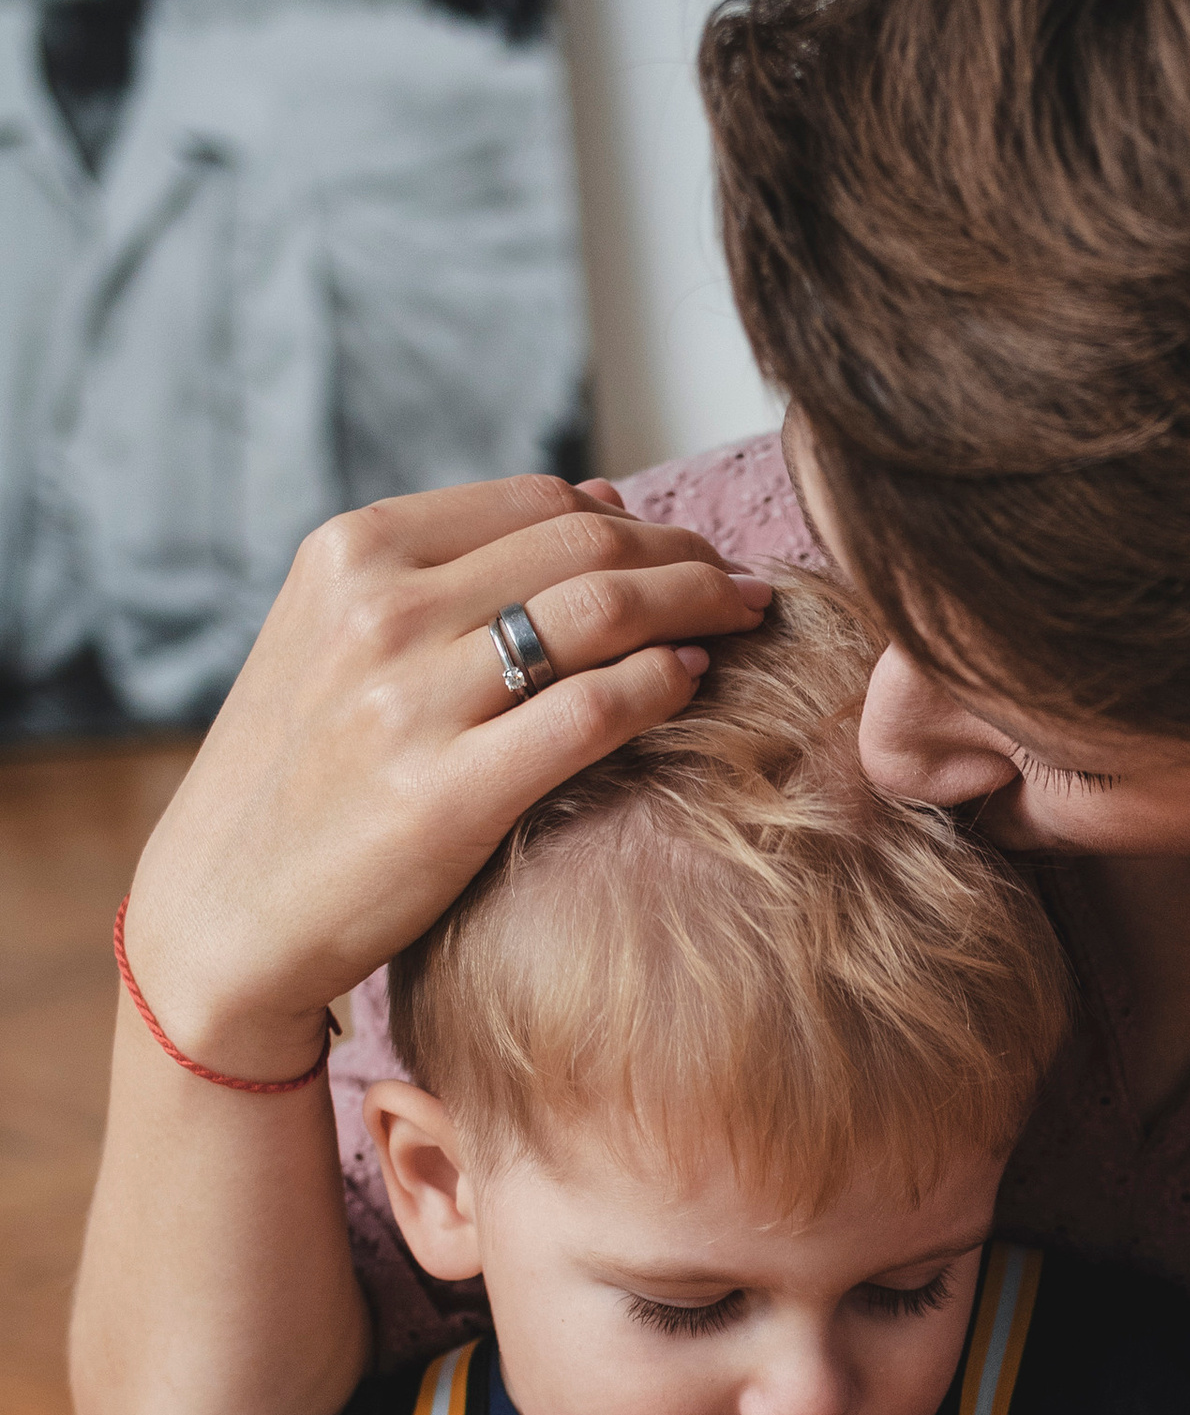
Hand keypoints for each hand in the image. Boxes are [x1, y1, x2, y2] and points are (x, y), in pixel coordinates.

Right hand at [120, 475, 772, 1075]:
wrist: (223, 913)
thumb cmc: (300, 777)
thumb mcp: (337, 637)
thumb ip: (455, 569)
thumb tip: (601, 500)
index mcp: (352, 554)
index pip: (537, 502)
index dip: (635, 519)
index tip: (685, 551)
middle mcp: (378, 611)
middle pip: (584, 545)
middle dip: (685, 556)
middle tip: (740, 585)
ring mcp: (410, 701)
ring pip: (601, 612)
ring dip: (696, 606)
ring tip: (742, 620)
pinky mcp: (446, 794)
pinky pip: (592, 710)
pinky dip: (662, 682)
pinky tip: (693, 681)